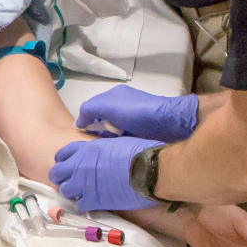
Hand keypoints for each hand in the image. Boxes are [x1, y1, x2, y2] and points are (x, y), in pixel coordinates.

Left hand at [49, 136, 159, 211]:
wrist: (149, 170)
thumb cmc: (139, 152)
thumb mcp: (115, 142)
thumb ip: (102, 149)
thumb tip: (103, 153)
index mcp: (86, 149)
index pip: (62, 154)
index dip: (63, 160)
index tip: (68, 165)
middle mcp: (80, 166)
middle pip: (56, 173)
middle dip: (60, 178)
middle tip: (70, 181)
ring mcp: (84, 184)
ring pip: (65, 191)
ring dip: (72, 192)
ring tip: (82, 193)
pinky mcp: (93, 200)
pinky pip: (79, 205)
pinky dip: (85, 205)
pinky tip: (94, 203)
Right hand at [76, 85, 199, 142]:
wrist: (168, 123)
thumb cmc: (137, 112)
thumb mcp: (108, 105)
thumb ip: (89, 110)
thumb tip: (78, 123)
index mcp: (114, 96)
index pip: (92, 107)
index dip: (85, 119)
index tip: (81, 133)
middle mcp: (123, 106)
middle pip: (101, 120)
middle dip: (98, 130)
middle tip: (96, 141)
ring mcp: (132, 120)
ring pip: (111, 131)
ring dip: (108, 139)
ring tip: (107, 147)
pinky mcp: (140, 132)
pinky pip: (123, 138)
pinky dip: (119, 143)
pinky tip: (117, 150)